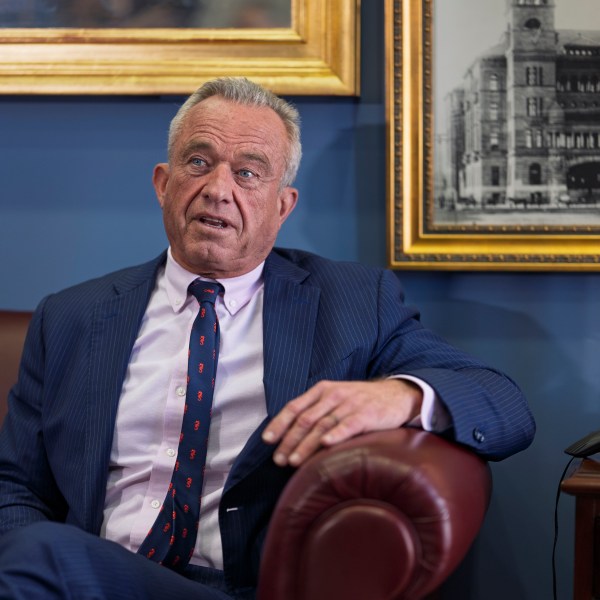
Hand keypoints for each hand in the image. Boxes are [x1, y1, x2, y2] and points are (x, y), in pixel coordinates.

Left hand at [261, 379, 422, 466]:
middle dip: (289, 441)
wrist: (395, 395)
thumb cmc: (360, 401)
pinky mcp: (366, 414)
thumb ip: (316, 411)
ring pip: (322, 425)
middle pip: (305, 419)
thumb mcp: (336, 399)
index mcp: (322, 391)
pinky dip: (336, 434)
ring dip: (306, 445)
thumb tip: (291, 434)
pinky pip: (349, 425)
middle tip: (279, 460)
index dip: (279, 423)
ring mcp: (350, 404)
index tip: (267, 440)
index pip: (295, 407)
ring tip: (294, 461)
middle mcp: (333, 396)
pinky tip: (326, 445)